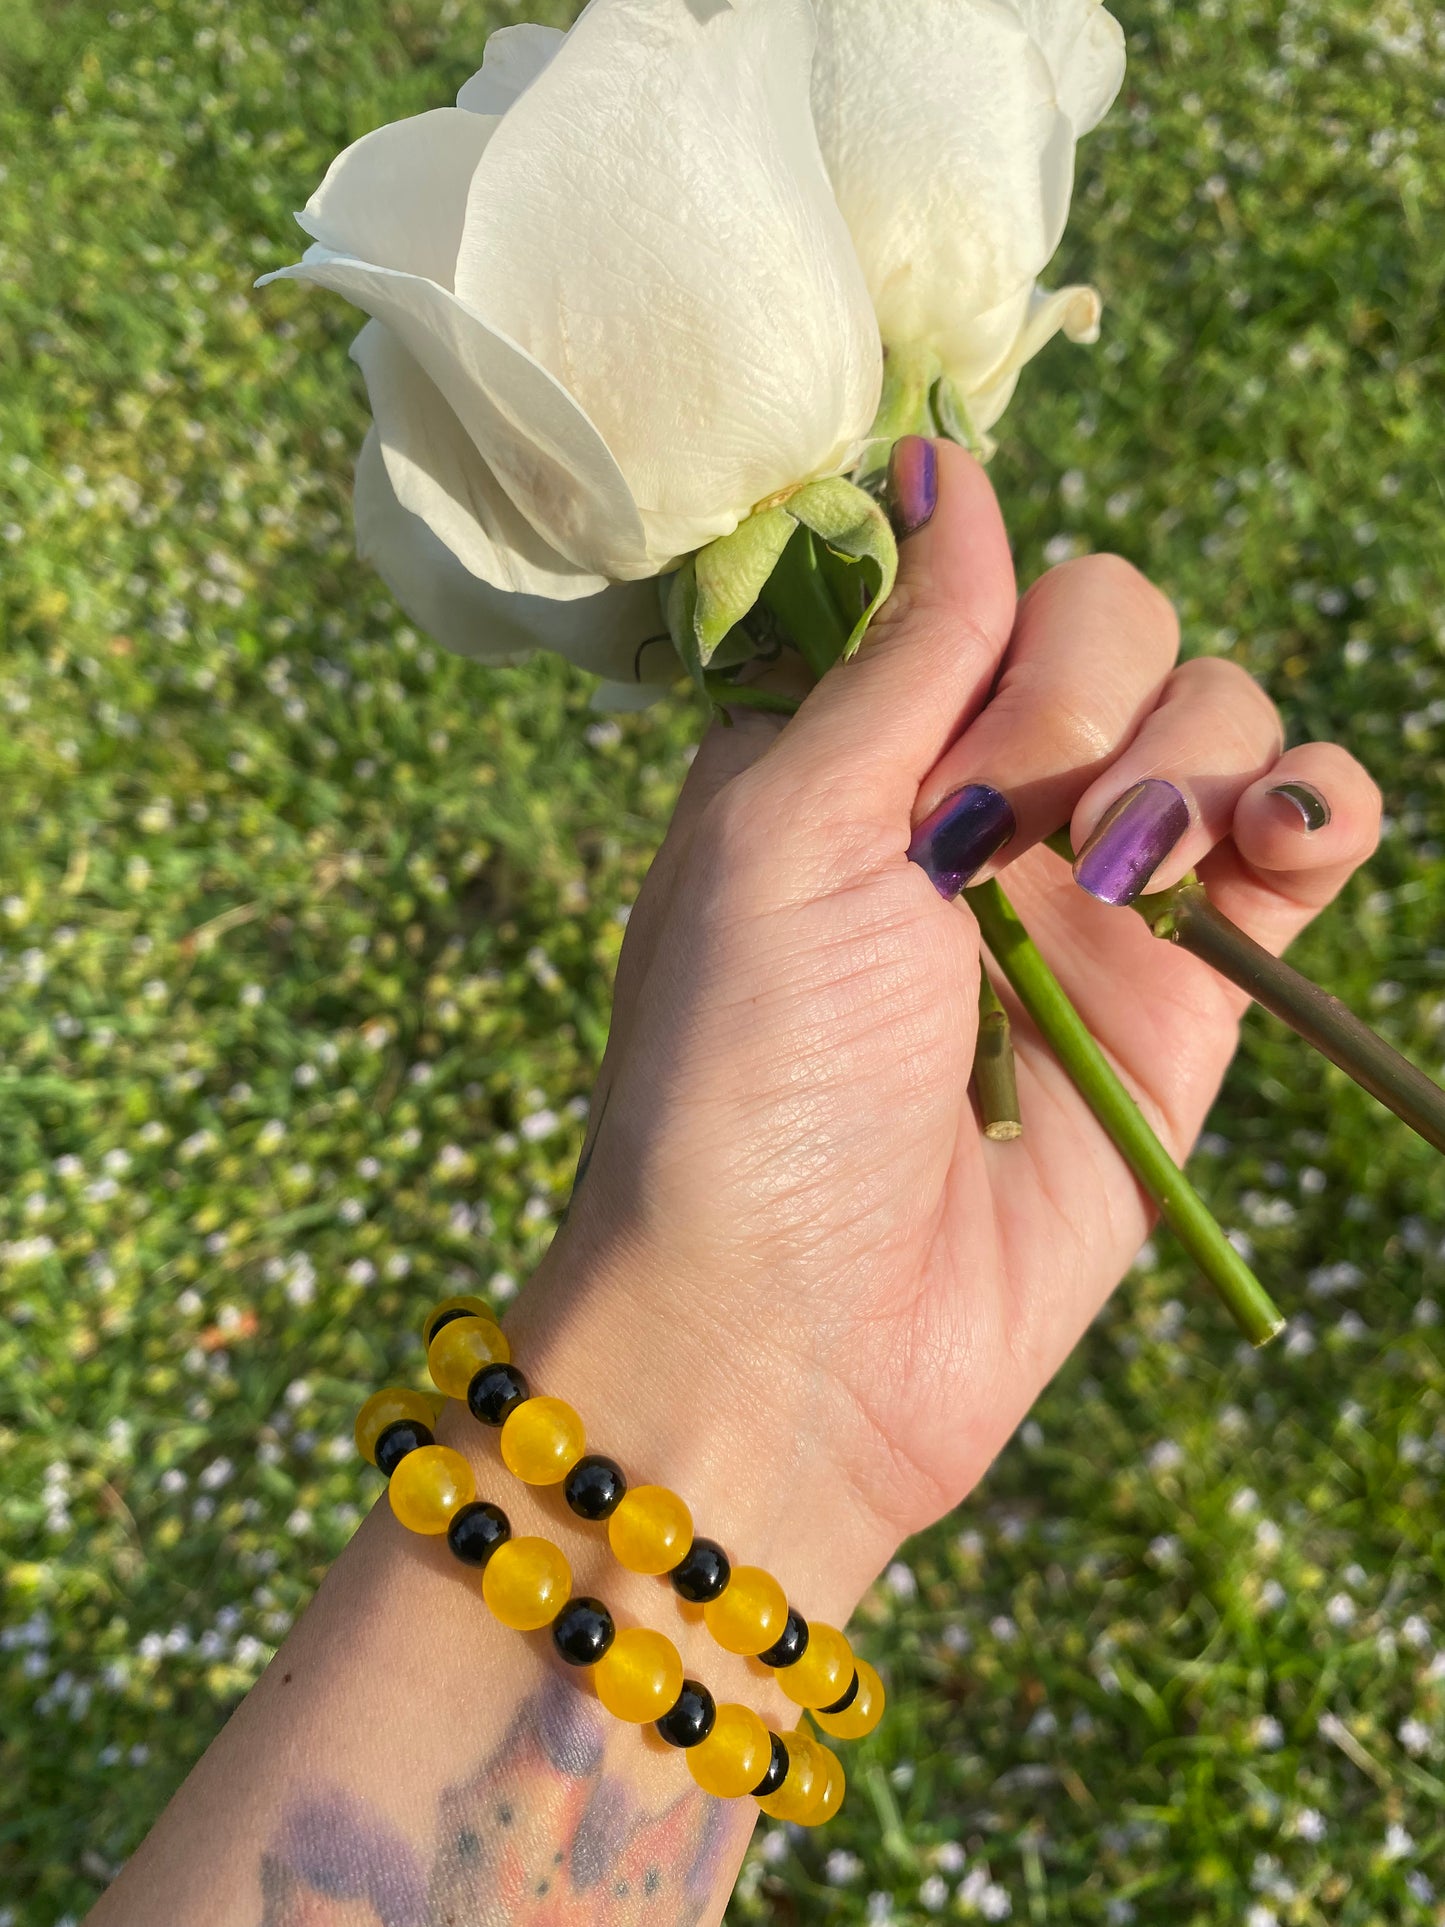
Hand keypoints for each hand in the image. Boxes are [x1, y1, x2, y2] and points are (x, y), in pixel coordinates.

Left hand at [509, 442, 1381, 1616]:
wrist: (800, 1327)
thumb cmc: (747, 1068)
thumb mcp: (789, 827)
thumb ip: (905, 652)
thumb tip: (945, 462)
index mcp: (857, 745)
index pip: (985, 583)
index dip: (990, 625)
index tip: (942, 738)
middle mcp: (983, 801)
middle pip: (1119, 627)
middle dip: (1085, 700)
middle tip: (1014, 834)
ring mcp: (1099, 893)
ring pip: (1219, 713)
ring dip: (1193, 758)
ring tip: (1122, 877)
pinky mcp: (1193, 990)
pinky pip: (1304, 834)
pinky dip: (1319, 802)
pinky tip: (1277, 836)